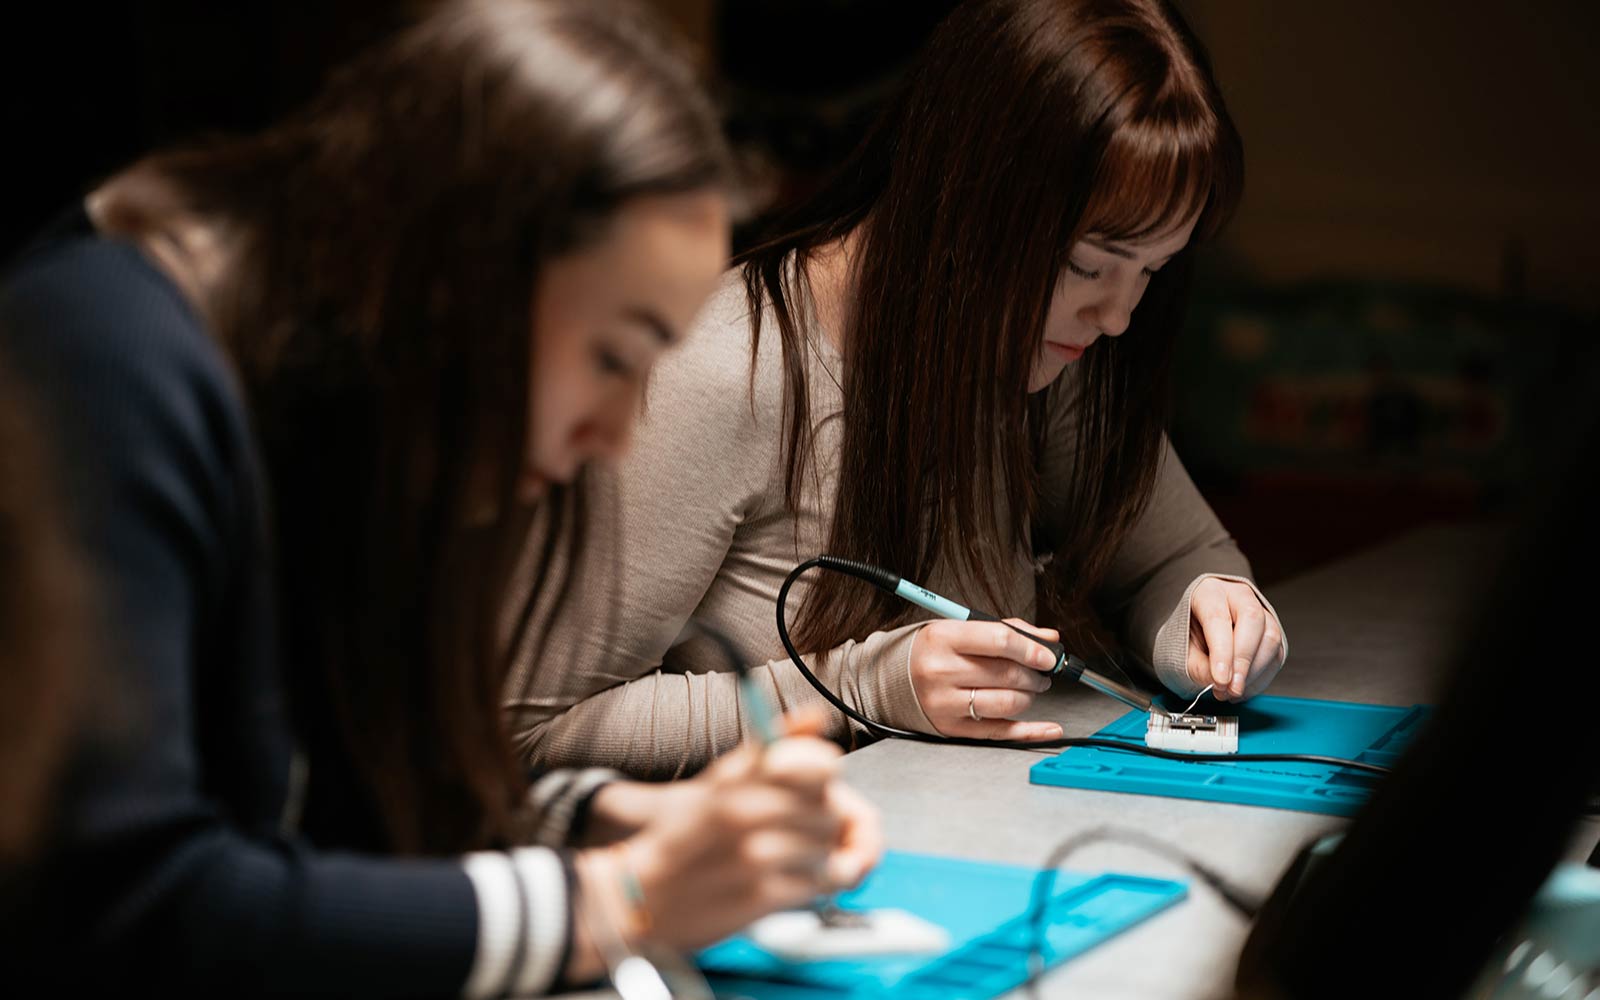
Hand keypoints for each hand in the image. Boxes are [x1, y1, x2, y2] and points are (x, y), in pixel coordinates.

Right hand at [588, 708, 882, 952]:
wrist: (641, 896)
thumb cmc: (682, 837)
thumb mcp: (721, 780)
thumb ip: (772, 747)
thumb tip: (815, 716)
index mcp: (739, 777)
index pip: (821, 764)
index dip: (827, 778)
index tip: (820, 789)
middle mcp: (748, 810)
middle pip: (829, 811)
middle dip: (823, 823)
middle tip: (802, 830)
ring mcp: (755, 854)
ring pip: (826, 850)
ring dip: (818, 857)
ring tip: (791, 858)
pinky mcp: (760, 895)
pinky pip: (815, 886)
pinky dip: (810, 885)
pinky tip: (787, 880)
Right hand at [908, 618, 1063, 739]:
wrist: (890, 680)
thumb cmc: (930, 652)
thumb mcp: (959, 629)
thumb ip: (1005, 630)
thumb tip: (1048, 640)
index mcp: (943, 638)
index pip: (1000, 641)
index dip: (1032, 649)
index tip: (1048, 655)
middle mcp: (941, 671)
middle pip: (1007, 674)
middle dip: (1035, 674)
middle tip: (1041, 672)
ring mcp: (945, 703)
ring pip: (1007, 703)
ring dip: (1030, 696)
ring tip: (1029, 688)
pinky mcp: (952, 728)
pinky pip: (1000, 731)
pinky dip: (1031, 730)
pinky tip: (1049, 728)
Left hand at [1185, 578, 1283, 701]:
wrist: (1198, 627)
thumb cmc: (1188, 633)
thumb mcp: (1180, 648)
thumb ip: (1197, 666)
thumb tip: (1220, 684)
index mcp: (1209, 592)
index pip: (1218, 617)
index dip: (1221, 651)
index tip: (1220, 679)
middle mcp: (1238, 596)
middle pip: (1252, 620)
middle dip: (1243, 660)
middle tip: (1231, 687)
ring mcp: (1261, 612)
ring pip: (1270, 638)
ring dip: (1254, 673)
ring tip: (1232, 692)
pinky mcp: (1273, 632)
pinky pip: (1276, 656)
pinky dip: (1261, 679)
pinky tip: (1243, 689)